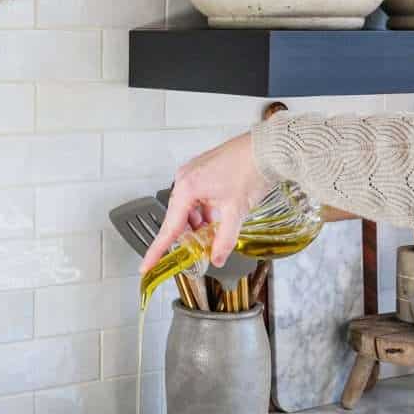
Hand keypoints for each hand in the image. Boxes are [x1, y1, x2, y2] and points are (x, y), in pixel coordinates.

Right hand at [140, 132, 273, 273]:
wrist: (267, 148)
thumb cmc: (251, 169)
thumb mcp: (237, 211)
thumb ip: (224, 239)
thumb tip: (217, 257)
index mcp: (187, 188)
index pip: (169, 227)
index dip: (158, 250)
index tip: (146, 265)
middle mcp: (185, 178)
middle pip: (178, 218)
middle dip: (189, 236)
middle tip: (200, 251)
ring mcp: (193, 172)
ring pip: (188, 208)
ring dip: (198, 223)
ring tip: (216, 232)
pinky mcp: (203, 170)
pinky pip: (196, 197)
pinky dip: (204, 211)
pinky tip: (218, 217)